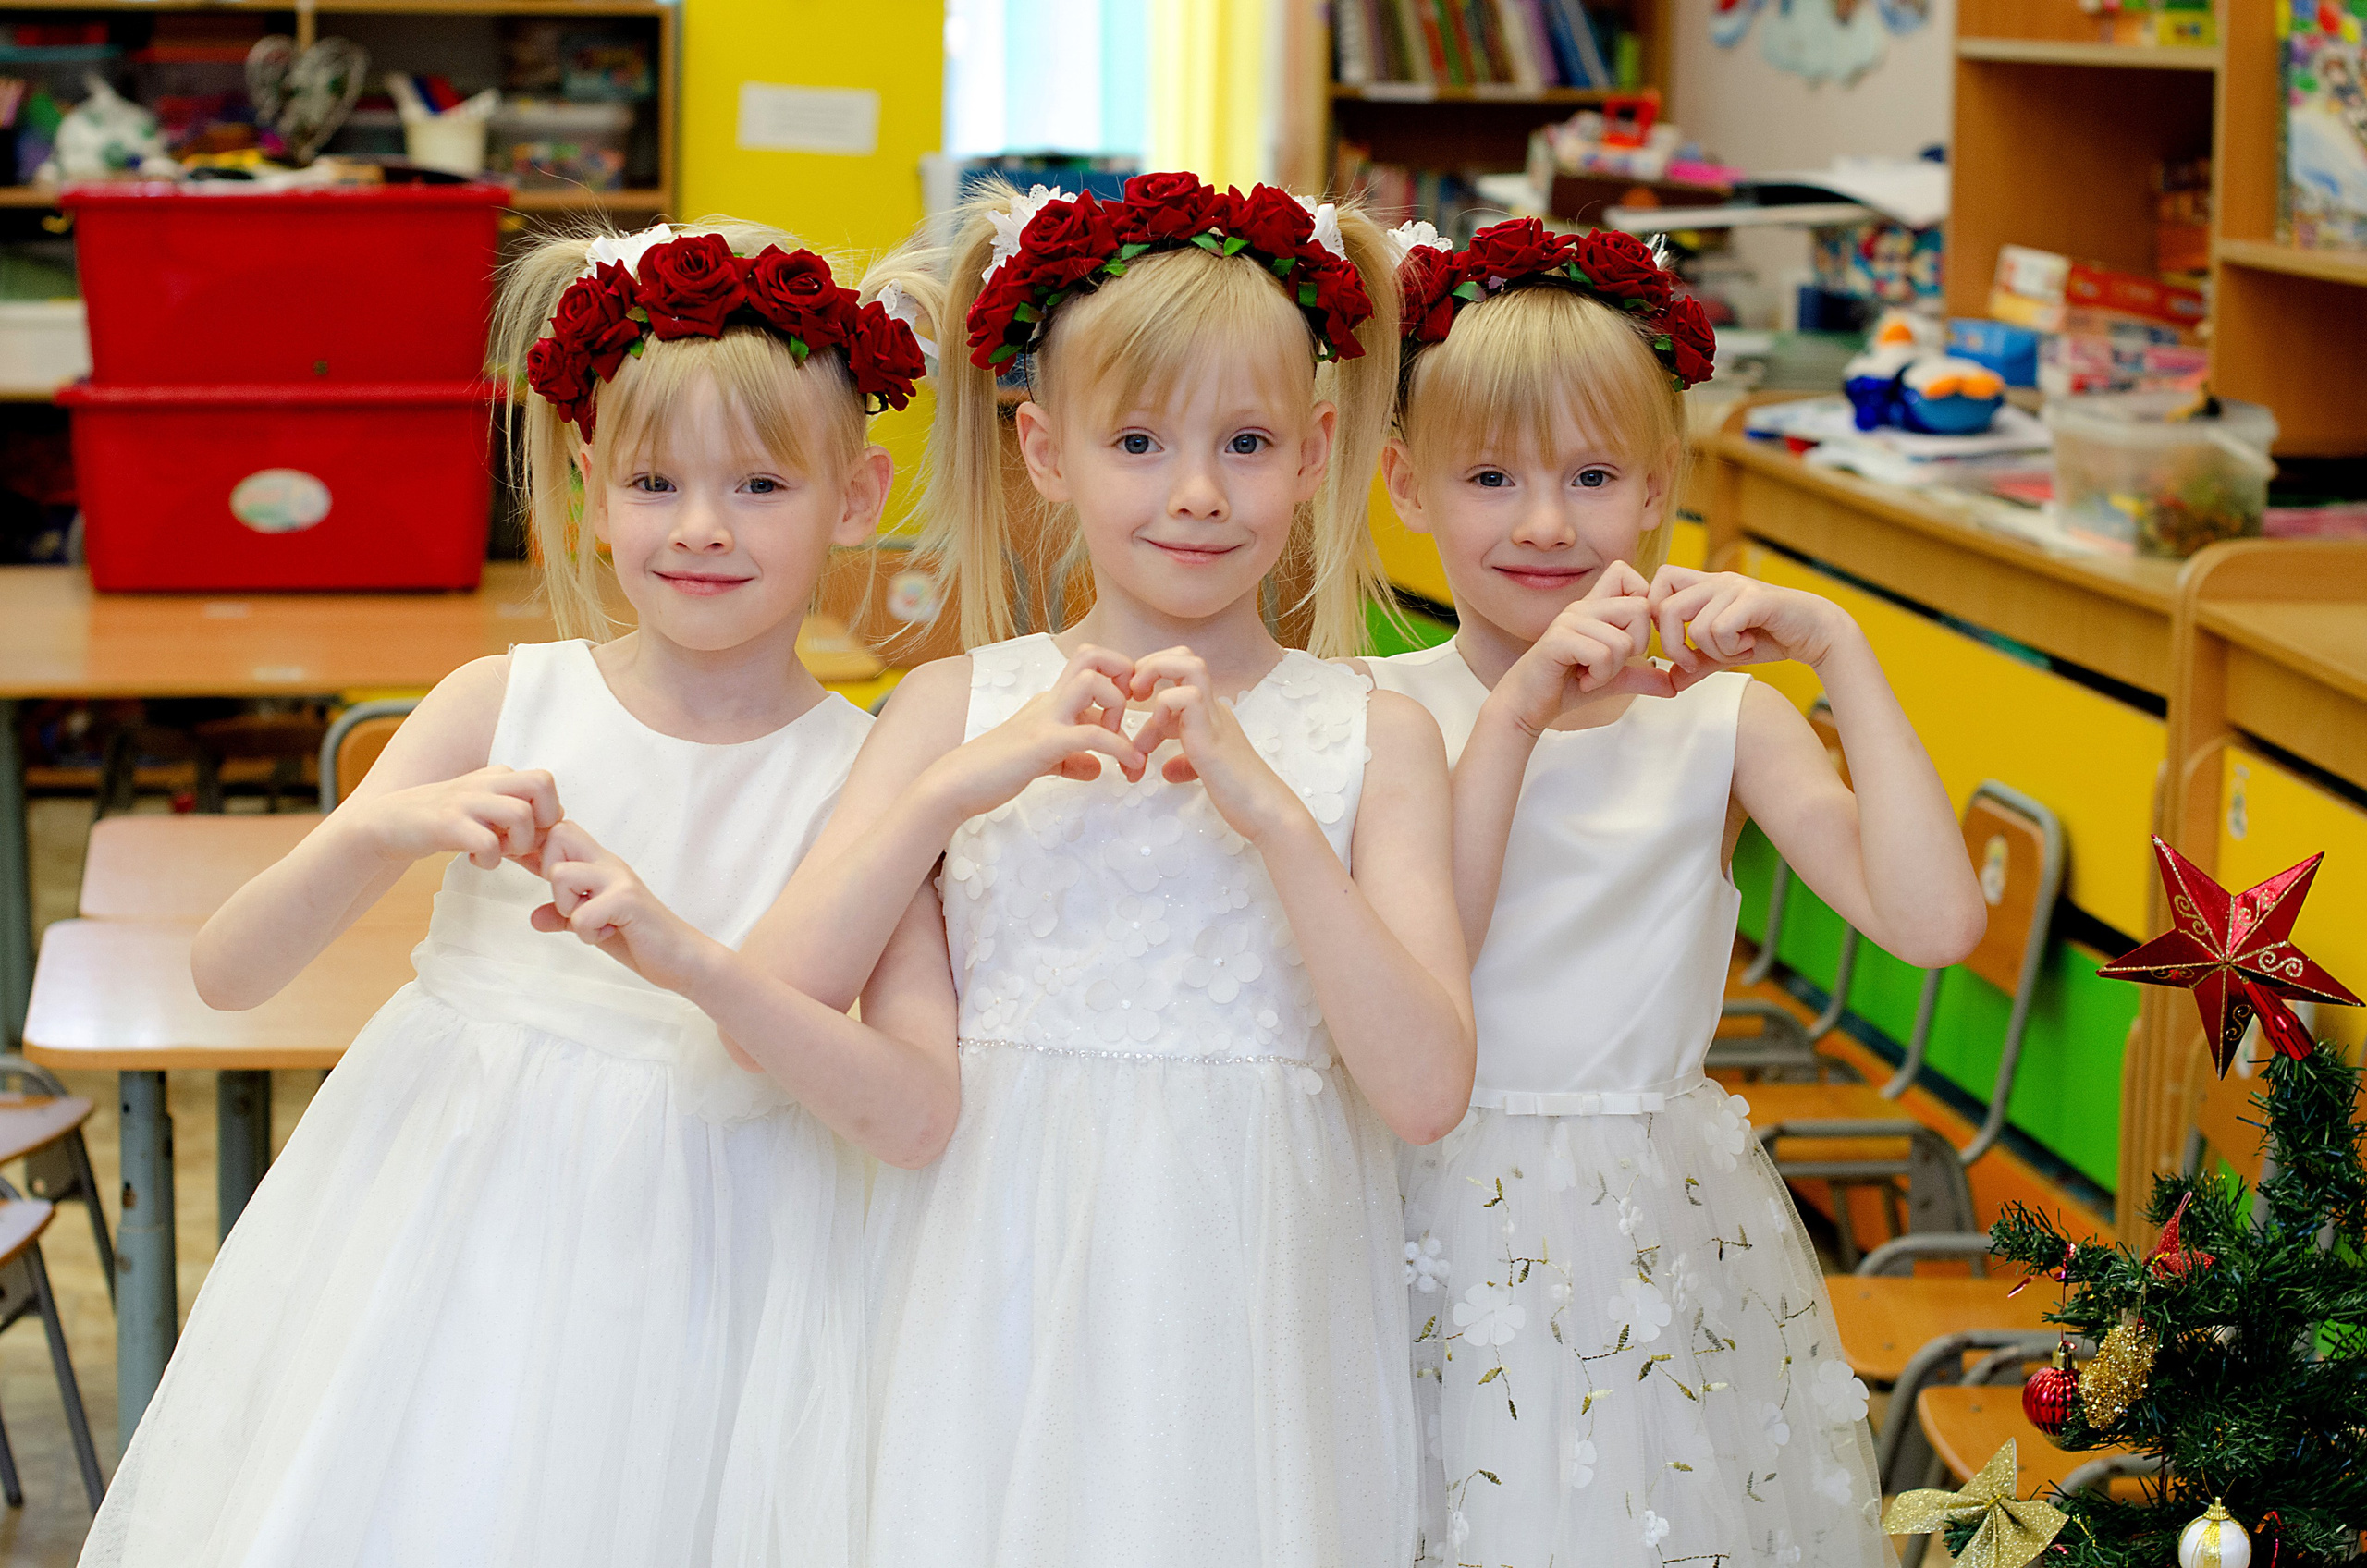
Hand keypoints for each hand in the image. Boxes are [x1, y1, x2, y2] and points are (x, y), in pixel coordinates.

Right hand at [351, 766, 559, 869]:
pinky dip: (489, 859)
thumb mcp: (485, 814)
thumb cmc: (446, 823)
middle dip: (545, 819)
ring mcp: (465, 801)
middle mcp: (485, 782)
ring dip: (518, 843)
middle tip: (523, 840)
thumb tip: (556, 843)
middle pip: (543, 783)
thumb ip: (519, 825)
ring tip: (498, 851)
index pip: (546, 783)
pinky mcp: (446, 824)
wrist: (387, 823)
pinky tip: (474, 859)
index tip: (526, 835)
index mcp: (497, 776)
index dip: (546, 815)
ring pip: (521, 815)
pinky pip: (488, 843)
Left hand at [530, 820, 722, 994]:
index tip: (544, 879)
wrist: (682, 958)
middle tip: (572, 902)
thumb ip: (565, 916)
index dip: (540, 852)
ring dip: (568, 909)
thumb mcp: (594, 924)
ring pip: (561, 875)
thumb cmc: (641, 939)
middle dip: (550, 871)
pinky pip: (580, 915)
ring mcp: (619, 880)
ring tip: (593, 923)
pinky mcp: (627, 901)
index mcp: (600, 864)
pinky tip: (609, 933)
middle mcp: (609, 864)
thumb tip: (534, 918)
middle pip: (559, 834)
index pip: (560, 832)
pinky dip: (587, 933)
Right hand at [922, 644, 1149, 818]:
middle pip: (1091, 655)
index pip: (1091, 668)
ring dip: (1118, 707)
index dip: (1120, 682)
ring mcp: (1045, 719)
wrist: (956, 784)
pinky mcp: (1042, 743)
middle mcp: (1049, 701)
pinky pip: (1090, 734)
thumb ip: (1073, 761)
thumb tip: (1097, 768)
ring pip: (1092, 681)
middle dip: (1123, 673)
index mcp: (1050, 701)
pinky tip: (1129, 766)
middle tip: (1130, 711)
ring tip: (1122, 741)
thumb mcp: (1043, 762)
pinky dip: (1118, 748)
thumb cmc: (994, 772)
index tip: (1129, 716)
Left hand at [1125, 648, 1306, 845]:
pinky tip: (1157, 732)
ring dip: (1156, 671)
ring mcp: (1213, 718)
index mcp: (1207, 713)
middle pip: (1185, 656)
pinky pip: (1188, 697)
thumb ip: (1185, 764)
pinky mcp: (1211, 735)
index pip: (1177, 677)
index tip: (1129, 707)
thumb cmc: (1238, 793)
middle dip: (1151, 662)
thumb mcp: (1203, 771)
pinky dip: (1164, 706)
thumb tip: (1167, 770)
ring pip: (1190, 664)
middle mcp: (1211, 708)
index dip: (1149, 684)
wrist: (1265, 812)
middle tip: (1131, 691)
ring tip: (1137, 696)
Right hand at [1490, 561, 1673, 733]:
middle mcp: (1582, 607)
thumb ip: (1642, 676)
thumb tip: (1674, 685)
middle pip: (1639, 607)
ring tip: (1591, 676)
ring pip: (1623, 639)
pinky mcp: (1558, 641)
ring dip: (1613, 669)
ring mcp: (1569, 621)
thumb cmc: (1564, 687)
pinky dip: (1599, 676)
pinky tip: (1582, 681)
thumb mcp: (1612, 679)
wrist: (1526, 706)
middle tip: (1610, 664)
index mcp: (1594, 608)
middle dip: (1635, 645)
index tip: (1633, 638)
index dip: (1643, 602)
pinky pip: (1603, 654)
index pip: (1626, 573)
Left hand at [1648, 565, 1849, 689]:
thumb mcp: (1726, 654)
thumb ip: (1699, 663)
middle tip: (1695, 661)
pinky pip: (1721, 629)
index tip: (1676, 641)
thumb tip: (1671, 682)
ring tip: (1739, 650)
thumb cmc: (1773, 637)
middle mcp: (1718, 581)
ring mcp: (1737, 588)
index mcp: (1707, 586)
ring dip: (1715, 651)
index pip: (1661, 579)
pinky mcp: (1755, 599)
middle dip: (1673, 645)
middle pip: (1665, 608)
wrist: (1818, 633)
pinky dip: (1732, 649)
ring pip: (1696, 627)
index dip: (1655, 613)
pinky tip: (1750, 646)